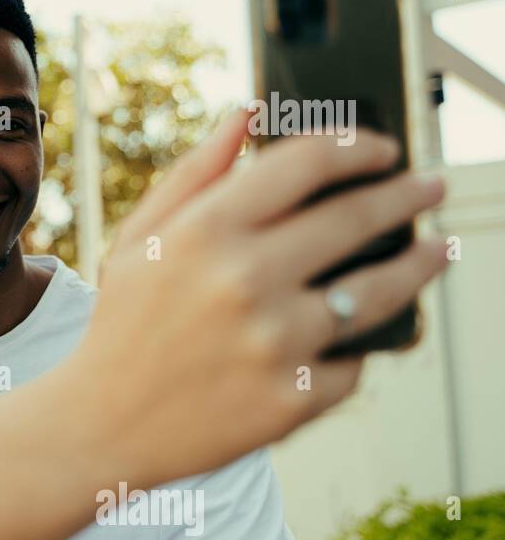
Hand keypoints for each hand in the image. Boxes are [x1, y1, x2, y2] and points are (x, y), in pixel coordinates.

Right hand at [71, 109, 447, 482]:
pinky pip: (351, 362)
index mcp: (204, 231)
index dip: (357, 147)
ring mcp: (275, 342)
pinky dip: (351, 350)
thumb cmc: (123, 325)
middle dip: (406, 196)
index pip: (306, 163)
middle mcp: (244, 281)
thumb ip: (194, 173)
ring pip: (378, 291)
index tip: (383, 149)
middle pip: (357, 219)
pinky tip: (347, 339)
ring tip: (435, 252)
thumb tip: (247, 114)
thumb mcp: (138, 239)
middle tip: (429, 188)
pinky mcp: (294, 398)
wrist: (103, 425)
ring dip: (420, 266)